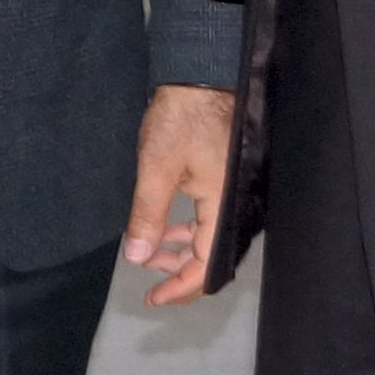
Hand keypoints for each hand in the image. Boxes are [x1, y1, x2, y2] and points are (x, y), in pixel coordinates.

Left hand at [124, 83, 236, 300]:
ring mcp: (234, 191)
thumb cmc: (181, 119)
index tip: (153, 299)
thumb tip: (137, 258)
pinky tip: (166, 228)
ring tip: (151, 252)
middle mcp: (236, 203)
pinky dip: (188, 229)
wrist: (203, 75)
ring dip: (181, 250)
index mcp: (225, 205)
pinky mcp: (227, 179)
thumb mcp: (156, 168)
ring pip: (210, 237)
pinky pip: (210, 218)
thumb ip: (148, 216)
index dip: (181, 287)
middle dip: (180, 271)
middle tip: (147, 276)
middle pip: (212, 255)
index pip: (207, 264)